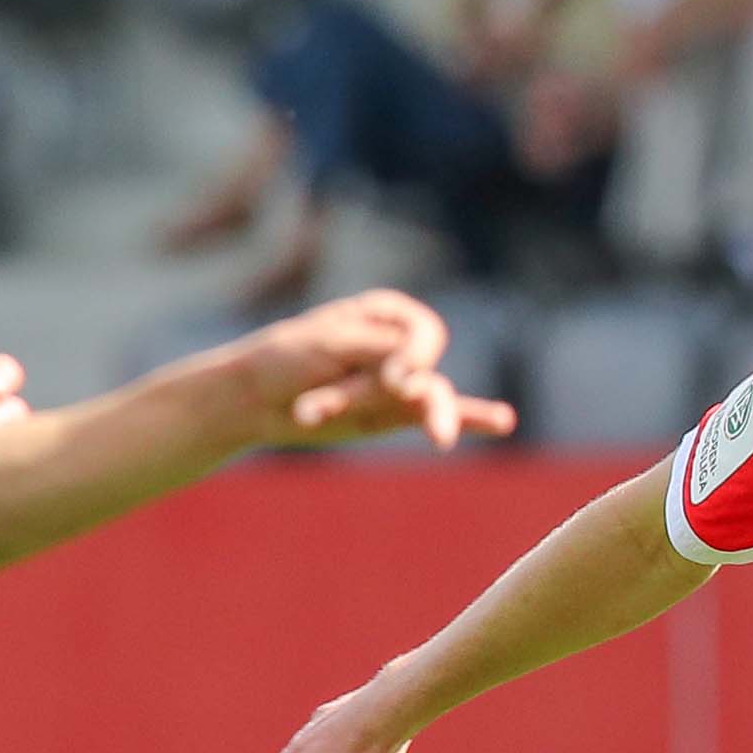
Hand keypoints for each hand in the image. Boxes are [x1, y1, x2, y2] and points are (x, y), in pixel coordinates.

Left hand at [201, 291, 517, 453]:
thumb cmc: (285, 359)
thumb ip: (381, 355)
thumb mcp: (330, 345)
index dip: (415, 356)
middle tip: (398, 401)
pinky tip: (502, 421)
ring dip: (400, 414)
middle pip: (421, 372)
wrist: (251, 399)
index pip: (424, 334)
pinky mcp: (393, 415)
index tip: (396, 377)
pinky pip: (433, 415)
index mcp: (385, 313)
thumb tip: (420, 378)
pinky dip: (470, 417)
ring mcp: (399, 382)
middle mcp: (398, 345)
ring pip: (422, 401)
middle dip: (397, 390)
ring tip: (441, 439)